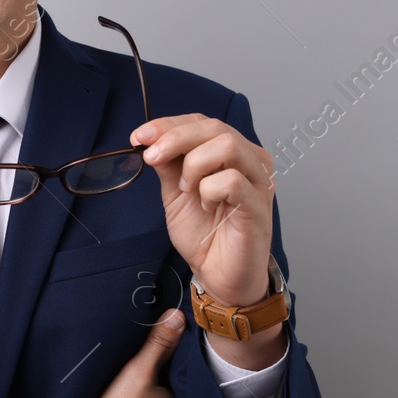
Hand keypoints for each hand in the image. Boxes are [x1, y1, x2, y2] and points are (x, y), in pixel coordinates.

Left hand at [130, 114, 274, 309]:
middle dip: (175, 138)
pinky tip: (207, 205)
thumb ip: (169, 165)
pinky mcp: (258, 205)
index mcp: (233, 153)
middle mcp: (251, 161)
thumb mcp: (176, 192)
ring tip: (187, 189)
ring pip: (227, 145)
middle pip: (215, 127)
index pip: (202, 122)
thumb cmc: (204, 234)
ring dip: (195, 165)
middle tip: (151, 157)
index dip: (169, 124)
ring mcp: (258, 181)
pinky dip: (210, 190)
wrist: (217, 275)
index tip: (139, 136)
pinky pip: (233, 180)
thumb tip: (150, 140)